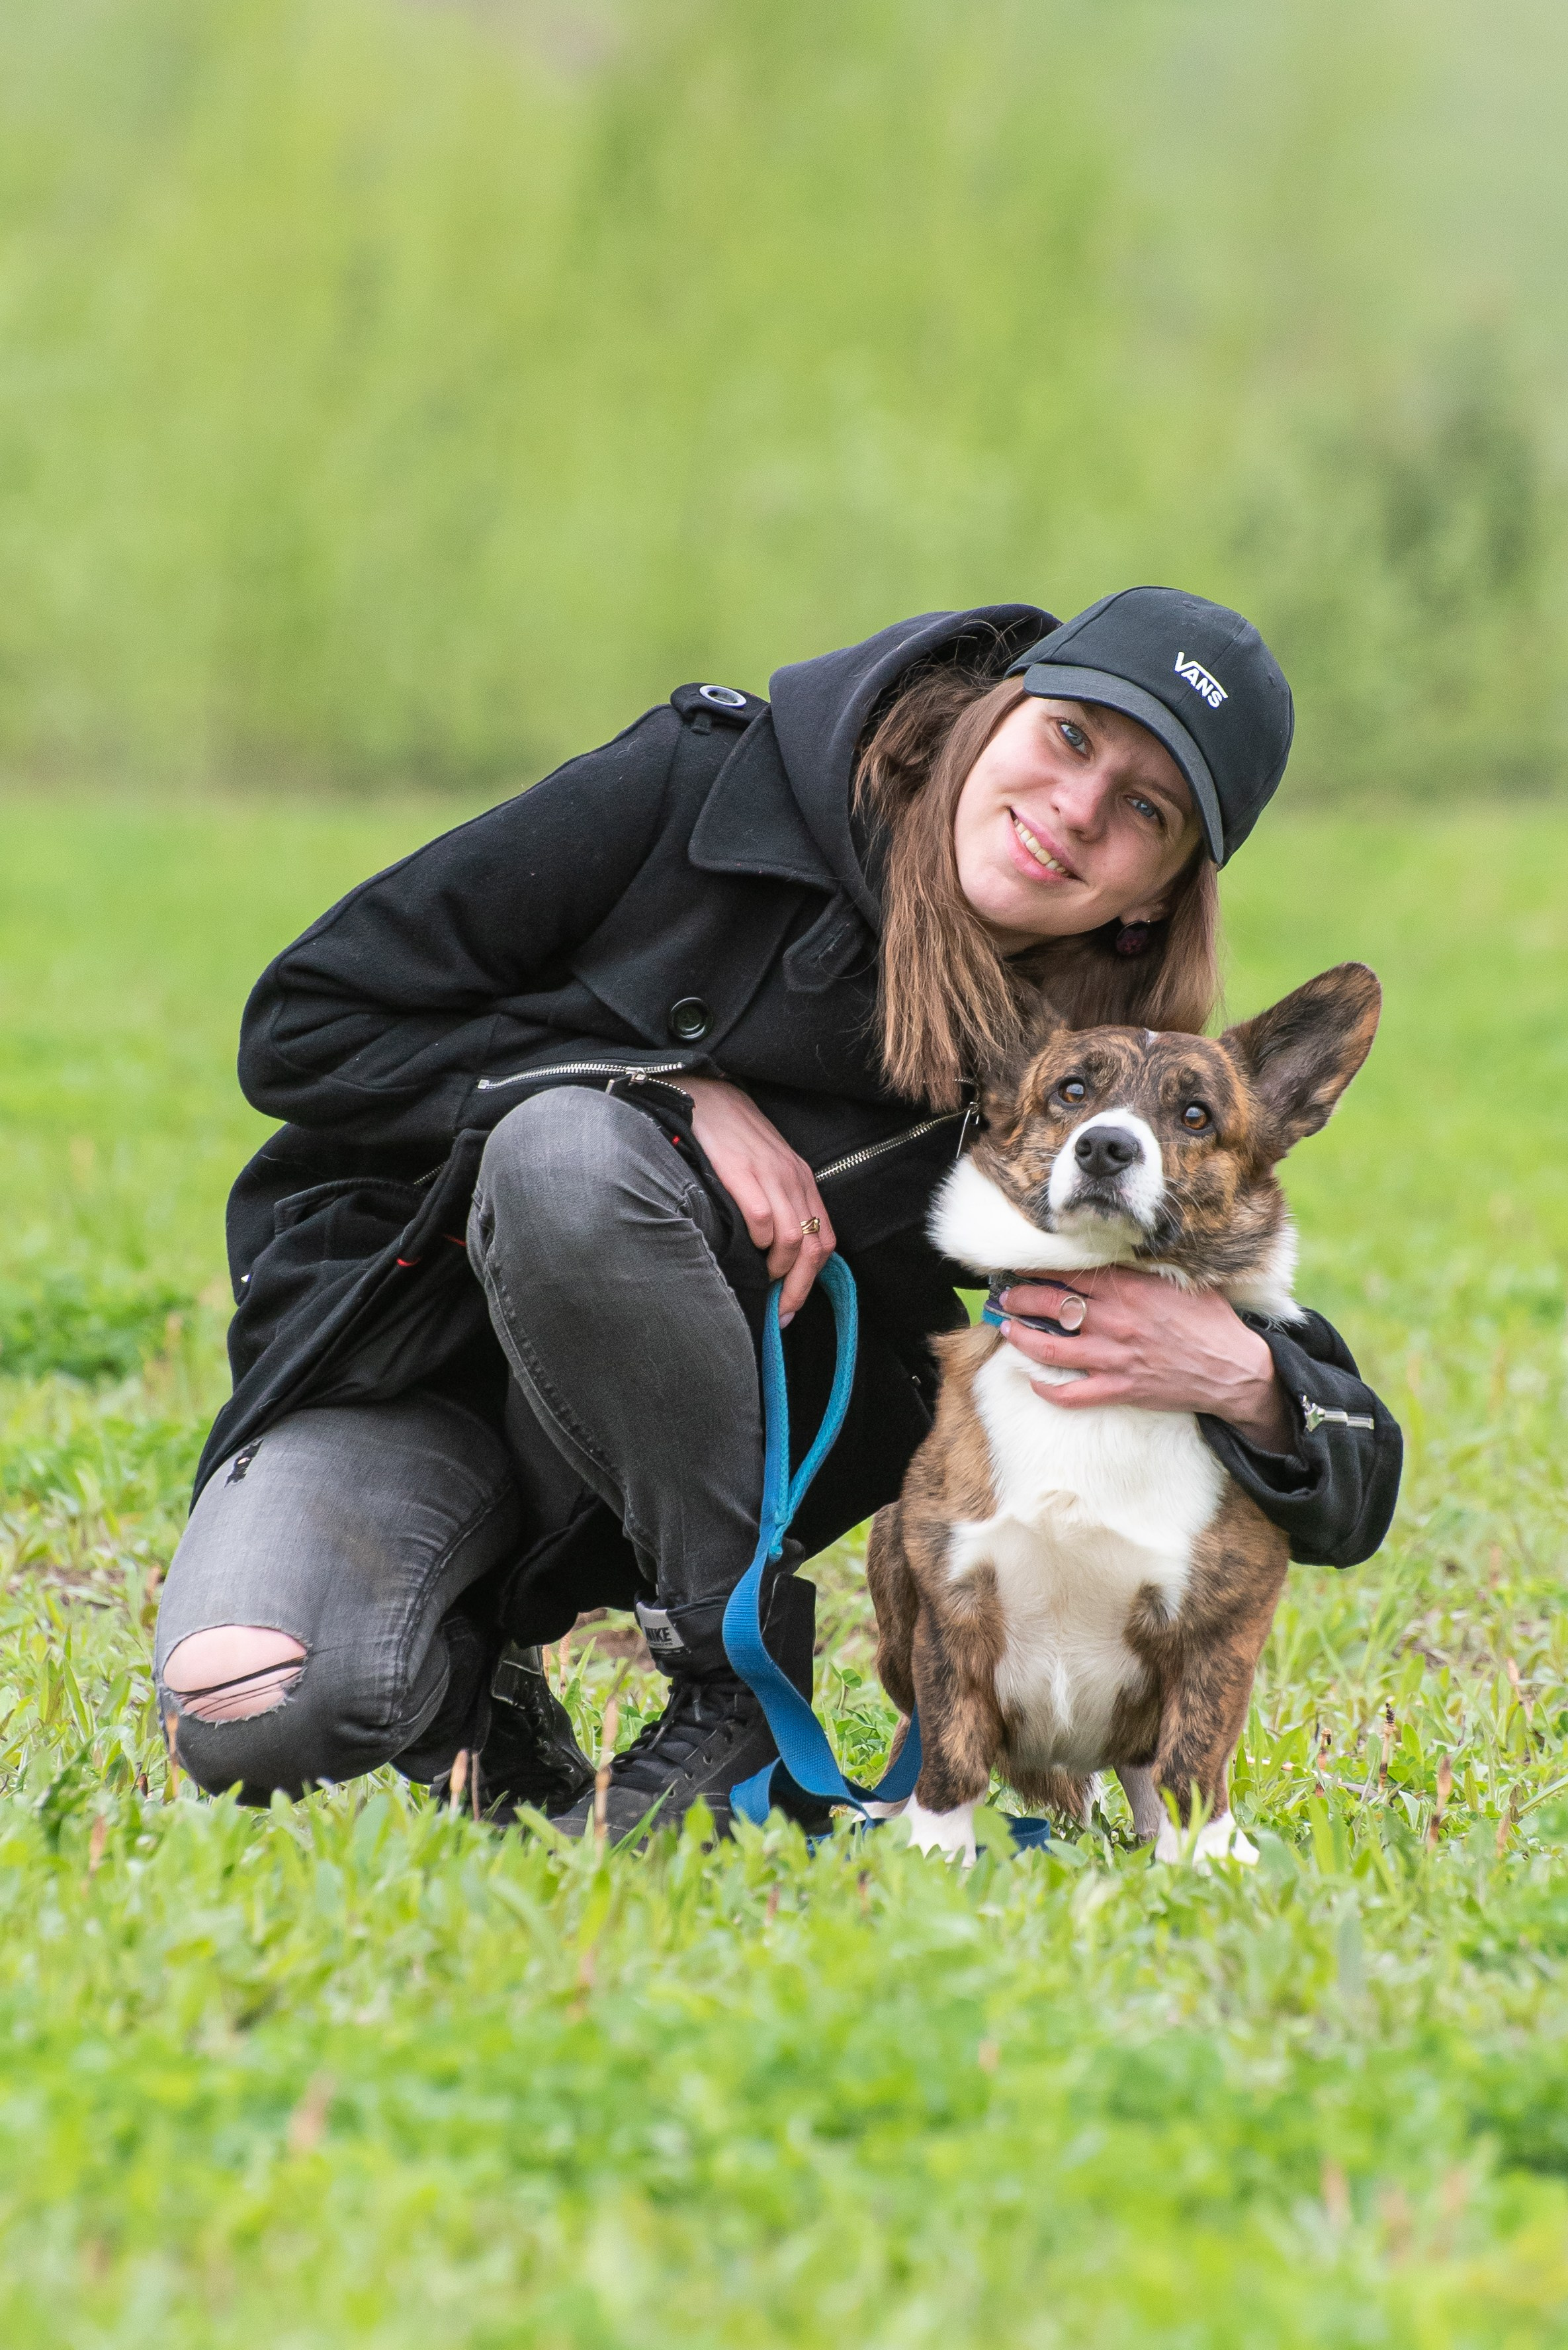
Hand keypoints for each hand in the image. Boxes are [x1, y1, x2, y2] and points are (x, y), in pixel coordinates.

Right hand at [683, 1077, 834, 1321]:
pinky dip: (756, 1242)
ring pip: (793, 1239)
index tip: (791, 1306)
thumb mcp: (764, 1168)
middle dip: (799, 1287)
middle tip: (780, 1311)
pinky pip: (762, 1219)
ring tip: (760, 1282)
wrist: (704, 1095)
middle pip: (814, 1247)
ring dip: (778, 1270)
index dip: (812, 1279)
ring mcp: (771, 1176)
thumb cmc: (731, 1136)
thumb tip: (770, 1254)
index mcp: (801, 1181)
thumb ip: (774, 1203)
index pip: (824, 1238)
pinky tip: (743, 1247)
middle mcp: (794, 1179)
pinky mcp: (743, 1173)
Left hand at [998, 1267, 1294, 1448]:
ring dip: (1021, 1338)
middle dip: (1020, 1299)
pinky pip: (1072, 1394)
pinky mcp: (1120, 1388)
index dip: (1037, 1269)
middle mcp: (1114, 1321)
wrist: (1234, 1368)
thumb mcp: (1177, 1281)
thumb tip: (1115, 1256)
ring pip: (1049, 1350)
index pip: (1069, 1273)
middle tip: (1006, 1296)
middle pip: (1050, 1306)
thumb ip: (1141, 1271)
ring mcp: (1113, 1357)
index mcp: (1127, 1289)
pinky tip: (1033, 1381)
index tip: (1019, 1266)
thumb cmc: (1209, 1321)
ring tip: (1008, 1329)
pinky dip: (1047, 1390)